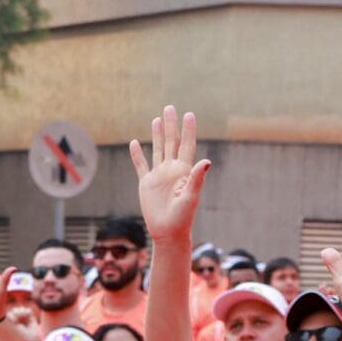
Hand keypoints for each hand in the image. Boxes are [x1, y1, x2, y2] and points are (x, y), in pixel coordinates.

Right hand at [128, 105, 211, 244]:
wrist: (168, 233)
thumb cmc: (182, 218)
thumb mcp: (191, 197)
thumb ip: (197, 178)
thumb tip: (207, 161)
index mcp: (184, 171)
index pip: (187, 145)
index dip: (188, 130)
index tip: (189, 114)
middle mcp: (172, 170)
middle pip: (171, 142)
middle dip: (171, 125)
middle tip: (170, 107)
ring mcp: (159, 176)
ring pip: (158, 150)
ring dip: (157, 135)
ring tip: (157, 119)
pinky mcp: (147, 184)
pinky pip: (141, 166)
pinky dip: (137, 155)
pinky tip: (134, 143)